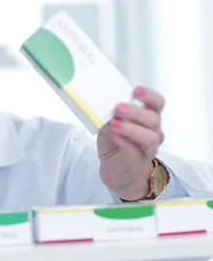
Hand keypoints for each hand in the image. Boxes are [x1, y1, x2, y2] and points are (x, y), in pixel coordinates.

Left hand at [97, 86, 165, 200]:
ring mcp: (148, 149)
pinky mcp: (137, 162)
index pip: (157, 103)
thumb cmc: (115, 143)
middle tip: (118, 107)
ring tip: (114, 124)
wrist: (115, 170)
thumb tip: (102, 104)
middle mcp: (153, 132)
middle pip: (153, 119)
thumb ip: (109, 114)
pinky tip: (114, 136)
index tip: (135, 90)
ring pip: (150, 137)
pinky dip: (124, 142)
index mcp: (147, 118)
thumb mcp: (109, 124)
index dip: (149, 95)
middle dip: (136, 112)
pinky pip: (135, 152)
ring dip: (131, 128)